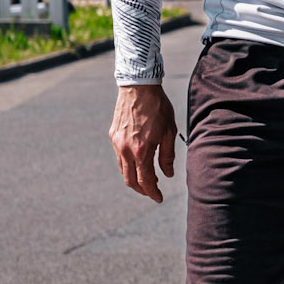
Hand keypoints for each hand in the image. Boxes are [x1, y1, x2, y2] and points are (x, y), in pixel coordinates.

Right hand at [110, 83, 176, 202]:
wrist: (139, 86)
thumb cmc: (158, 107)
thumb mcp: (170, 131)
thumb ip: (168, 156)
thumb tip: (167, 174)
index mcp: (142, 151)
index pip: (145, 181)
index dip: (153, 193)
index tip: (159, 198)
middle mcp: (126, 150)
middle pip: (130, 180)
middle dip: (142, 190)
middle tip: (153, 191)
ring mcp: (117, 143)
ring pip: (122, 170)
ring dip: (134, 178)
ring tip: (148, 177)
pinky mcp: (113, 135)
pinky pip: (119, 157)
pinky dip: (128, 165)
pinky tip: (138, 162)